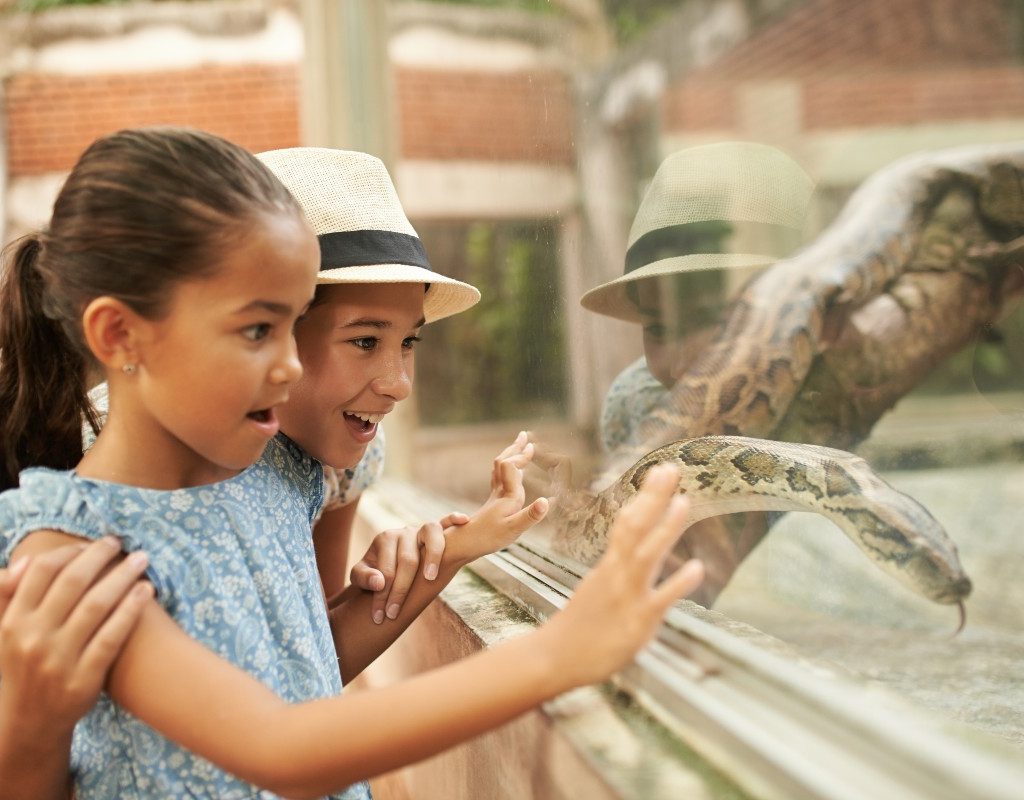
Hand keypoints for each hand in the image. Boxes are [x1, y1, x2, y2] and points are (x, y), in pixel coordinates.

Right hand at [0, 537, 152, 737]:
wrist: (30, 723)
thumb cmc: (24, 667)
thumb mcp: (5, 633)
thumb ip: (8, 597)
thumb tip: (26, 560)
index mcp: (12, 622)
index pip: (42, 571)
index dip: (69, 551)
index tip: (90, 544)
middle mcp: (33, 638)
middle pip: (73, 581)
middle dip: (100, 556)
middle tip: (120, 543)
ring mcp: (58, 660)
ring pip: (96, 605)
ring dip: (122, 576)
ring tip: (141, 560)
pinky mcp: (83, 679)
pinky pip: (112, 636)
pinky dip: (131, 610)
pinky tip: (146, 591)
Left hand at [350, 513, 468, 623]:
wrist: (384, 563)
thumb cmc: (374, 572)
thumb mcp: (359, 575)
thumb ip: (363, 577)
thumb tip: (380, 582)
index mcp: (385, 538)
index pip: (387, 571)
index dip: (383, 596)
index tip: (380, 617)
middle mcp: (405, 531)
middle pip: (409, 560)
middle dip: (400, 590)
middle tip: (393, 614)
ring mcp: (422, 530)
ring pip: (431, 536)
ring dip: (433, 556)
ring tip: (430, 578)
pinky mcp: (437, 531)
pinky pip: (447, 521)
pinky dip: (454, 518)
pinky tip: (462, 521)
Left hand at [445, 432, 548, 565]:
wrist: (463, 545)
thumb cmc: (488, 539)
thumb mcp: (513, 530)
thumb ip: (531, 516)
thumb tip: (546, 501)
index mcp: (508, 496)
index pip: (510, 466)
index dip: (520, 456)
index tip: (531, 445)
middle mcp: (500, 493)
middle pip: (504, 463)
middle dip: (514, 449)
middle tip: (523, 435)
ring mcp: (495, 498)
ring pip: (500, 470)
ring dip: (510, 457)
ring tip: (519, 449)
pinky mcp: (492, 504)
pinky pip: (499, 480)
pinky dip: (507, 471)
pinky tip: (513, 475)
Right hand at [538, 463, 704, 687]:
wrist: (555, 657)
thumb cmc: (580, 627)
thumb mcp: (600, 589)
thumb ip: (619, 571)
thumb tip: (632, 555)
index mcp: (609, 565)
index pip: (628, 523)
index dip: (646, 497)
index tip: (660, 471)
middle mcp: (617, 574)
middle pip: (635, 527)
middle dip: (654, 498)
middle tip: (671, 468)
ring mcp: (627, 596)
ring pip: (647, 555)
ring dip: (665, 528)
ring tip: (684, 502)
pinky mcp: (637, 622)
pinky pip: (660, 599)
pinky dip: (678, 583)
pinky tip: (697, 568)